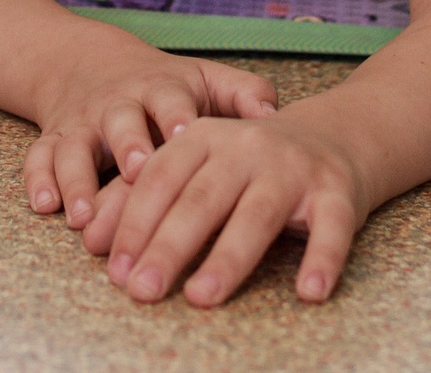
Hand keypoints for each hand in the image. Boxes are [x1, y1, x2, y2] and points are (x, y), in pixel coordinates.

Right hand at [25, 51, 278, 221]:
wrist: (87, 63)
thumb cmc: (163, 87)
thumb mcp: (204, 79)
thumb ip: (241, 93)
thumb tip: (276, 114)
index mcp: (158, 88)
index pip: (167, 99)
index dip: (173, 116)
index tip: (182, 134)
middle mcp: (116, 105)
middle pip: (118, 121)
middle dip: (125, 145)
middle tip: (135, 172)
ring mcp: (81, 123)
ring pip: (74, 146)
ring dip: (77, 178)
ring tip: (83, 215)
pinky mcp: (54, 139)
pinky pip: (38, 157)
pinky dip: (38, 180)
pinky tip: (46, 207)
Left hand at [83, 111, 365, 306]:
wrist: (334, 134)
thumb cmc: (246, 163)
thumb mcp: (194, 165)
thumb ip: (143, 198)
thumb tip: (93, 244)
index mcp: (201, 138)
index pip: (158, 180)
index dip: (134, 223)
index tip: (114, 269)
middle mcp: (245, 147)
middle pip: (201, 200)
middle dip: (167, 246)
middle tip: (142, 290)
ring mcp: (292, 168)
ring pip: (257, 215)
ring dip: (228, 258)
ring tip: (201, 296)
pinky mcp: (337, 191)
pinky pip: (331, 228)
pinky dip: (323, 259)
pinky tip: (309, 292)